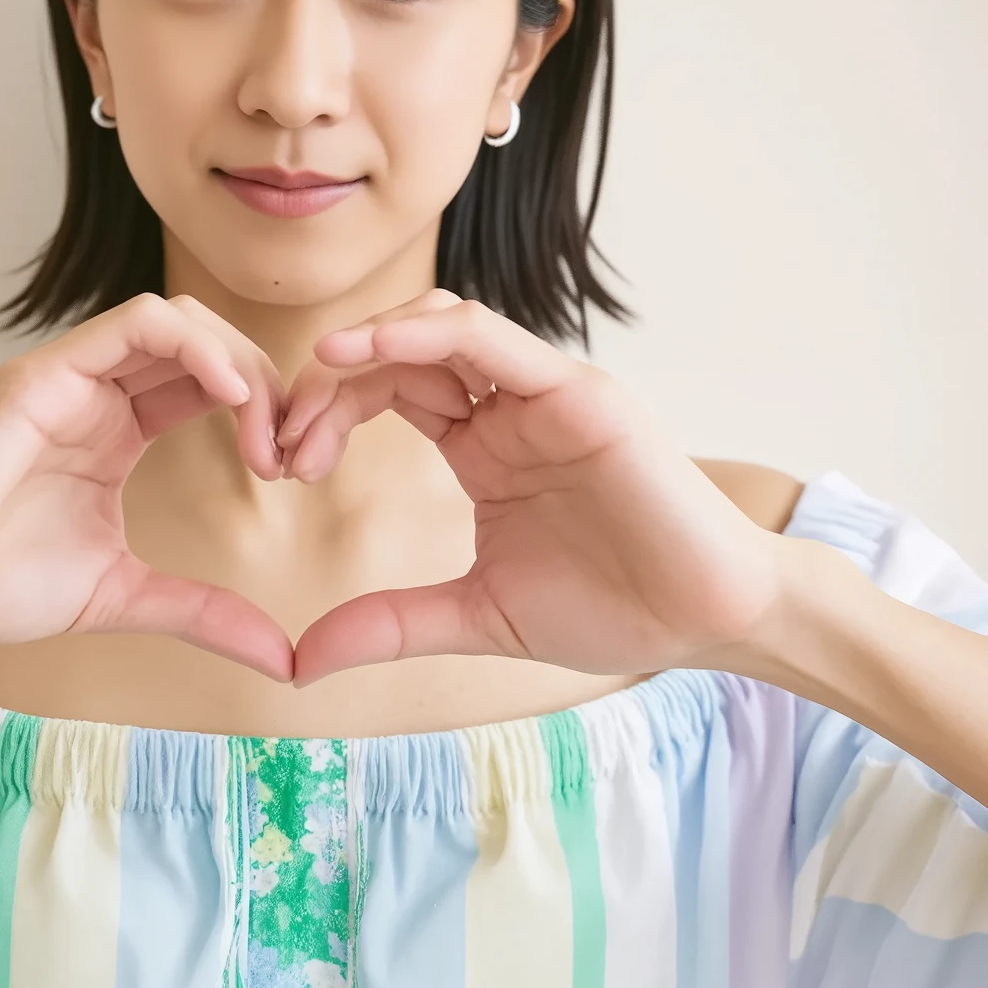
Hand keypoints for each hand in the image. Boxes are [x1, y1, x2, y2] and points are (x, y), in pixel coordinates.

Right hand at [0, 294, 293, 680]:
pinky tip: (230, 397)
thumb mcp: (127, 597)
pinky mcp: (44, 372)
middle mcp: (99, 391)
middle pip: (209, 343)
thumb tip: (284, 658)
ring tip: (264, 430)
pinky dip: (197, 347)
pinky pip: (137, 324)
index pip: (214, 383)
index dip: (267, 411)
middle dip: (268, 385)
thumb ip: (204, 613)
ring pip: (180, 320)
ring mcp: (72, 375)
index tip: (293, 473)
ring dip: (240, 363)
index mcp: (121, 428)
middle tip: (289, 455)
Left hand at [280, 292, 786, 685]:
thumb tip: (299, 661)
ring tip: (313, 381)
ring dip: (367, 345)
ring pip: (438, 326)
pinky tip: (366, 351)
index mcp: (482, 444)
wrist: (705, 620)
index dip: (326, 415)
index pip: (385, 393)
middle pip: (398, 355)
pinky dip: (423, 332)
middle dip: (329, 386)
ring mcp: (543, 391)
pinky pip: (488, 338)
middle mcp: (508, 405)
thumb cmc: (611, 608)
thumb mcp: (475, 616)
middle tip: (285, 446)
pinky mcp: (577, 390)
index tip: (282, 468)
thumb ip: (390, 624)